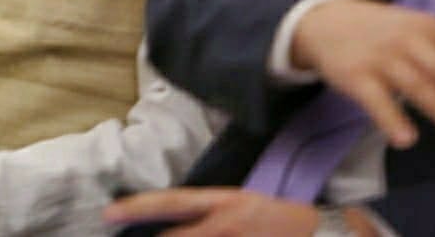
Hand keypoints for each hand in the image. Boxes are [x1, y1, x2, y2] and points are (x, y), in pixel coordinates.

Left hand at [104, 189, 378, 236]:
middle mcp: (223, 224)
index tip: (108, 213)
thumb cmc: (279, 214)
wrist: (325, 231)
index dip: (136, 208)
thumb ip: (203, 213)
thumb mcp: (239, 205)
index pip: (169, 202)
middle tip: (121, 231)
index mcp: (221, 202)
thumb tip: (169, 222)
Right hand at [292, 0, 434, 147]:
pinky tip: (405, 138)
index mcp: (430, 28)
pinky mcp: (355, 76)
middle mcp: (408, 40)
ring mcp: (381, 58)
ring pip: (418, 87)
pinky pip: (376, 100)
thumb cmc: (382, 32)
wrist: (323, 20)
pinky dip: (391, 120)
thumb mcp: (419, 29)